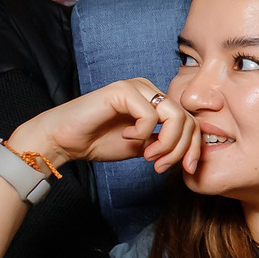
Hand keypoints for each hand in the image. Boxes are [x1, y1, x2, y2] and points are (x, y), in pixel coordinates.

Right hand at [9, 77, 200, 176]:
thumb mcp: (144, 147)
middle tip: (161, 166)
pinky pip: (150, 115)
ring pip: (175, 116)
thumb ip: (166, 144)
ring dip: (167, 143)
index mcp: (156, 102)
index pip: (191, 122)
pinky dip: (143, 133)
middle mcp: (149, 90)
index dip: (193, 148)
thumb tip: (193, 153)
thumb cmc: (99, 142)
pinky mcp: (122, 90)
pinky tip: (127, 137)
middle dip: (181, 149)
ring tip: (148, 156)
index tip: (185, 169)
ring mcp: (136, 87)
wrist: (65, 141)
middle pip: (188, 120)